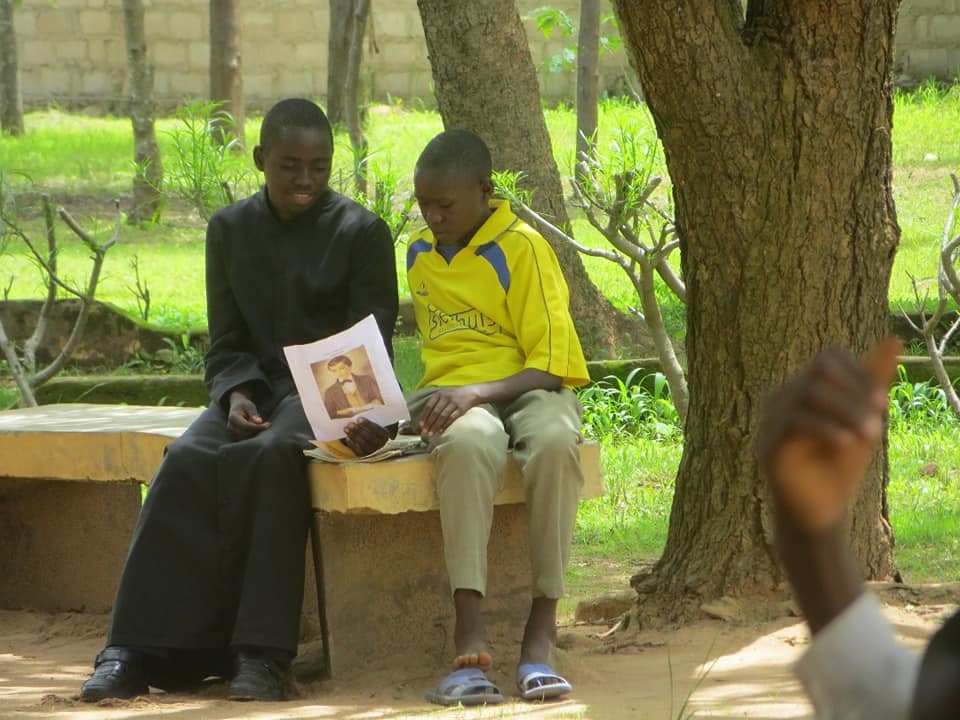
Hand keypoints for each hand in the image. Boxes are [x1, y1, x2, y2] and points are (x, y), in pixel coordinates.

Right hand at [227, 390, 270, 439]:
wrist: (236, 408)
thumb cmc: (244, 406)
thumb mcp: (250, 406)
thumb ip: (254, 414)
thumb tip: (259, 422)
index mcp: (233, 418)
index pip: (246, 426)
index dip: (258, 427)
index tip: (268, 425)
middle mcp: (230, 427)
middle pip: (247, 433)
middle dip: (258, 430)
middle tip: (268, 425)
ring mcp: (232, 434)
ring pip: (248, 438)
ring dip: (257, 433)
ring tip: (263, 425)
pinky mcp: (235, 438)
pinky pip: (246, 440)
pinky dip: (254, 436)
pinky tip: (258, 430)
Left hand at [343, 417, 389, 455]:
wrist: (379, 447)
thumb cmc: (376, 432)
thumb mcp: (378, 425)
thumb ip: (371, 420)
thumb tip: (359, 415)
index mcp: (385, 436)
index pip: (377, 429)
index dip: (367, 424)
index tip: (358, 418)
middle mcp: (381, 446)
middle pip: (368, 437)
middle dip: (358, 429)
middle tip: (349, 423)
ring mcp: (373, 452)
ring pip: (362, 444)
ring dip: (353, 435)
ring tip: (346, 428)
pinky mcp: (366, 457)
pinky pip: (358, 450)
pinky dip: (352, 444)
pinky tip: (347, 437)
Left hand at [419, 386, 480, 436]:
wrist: (471, 392)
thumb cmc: (454, 396)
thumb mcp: (443, 394)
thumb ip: (435, 403)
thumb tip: (425, 417)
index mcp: (439, 394)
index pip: (429, 406)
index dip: (424, 416)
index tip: (420, 425)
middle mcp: (446, 397)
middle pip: (435, 412)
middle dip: (429, 423)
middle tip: (425, 432)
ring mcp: (454, 403)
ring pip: (442, 416)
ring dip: (436, 426)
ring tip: (431, 433)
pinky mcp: (461, 408)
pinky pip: (452, 418)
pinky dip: (446, 424)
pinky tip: (441, 430)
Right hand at [758, 339, 900, 530]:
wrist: (821, 509)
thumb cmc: (840, 463)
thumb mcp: (864, 419)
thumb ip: (874, 380)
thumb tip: (894, 340)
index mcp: (804, 385)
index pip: (829, 357)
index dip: (858, 373)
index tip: (883, 403)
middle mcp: (784, 394)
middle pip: (819, 370)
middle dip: (854, 392)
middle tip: (879, 421)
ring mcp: (772, 417)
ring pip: (808, 392)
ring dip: (846, 411)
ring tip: (870, 435)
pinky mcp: (767, 441)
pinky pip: (795, 421)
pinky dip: (825, 429)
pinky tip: (846, 443)